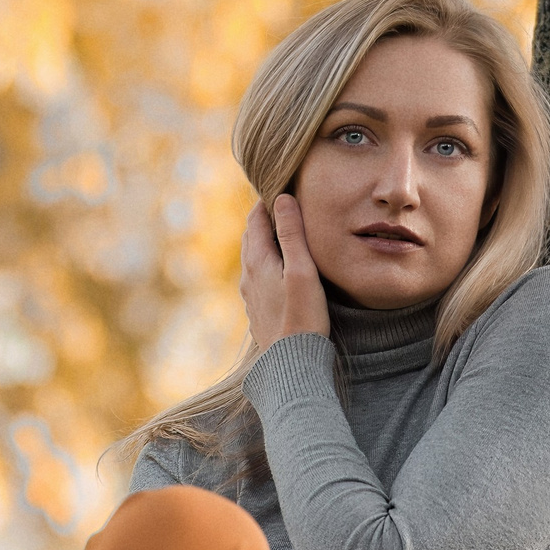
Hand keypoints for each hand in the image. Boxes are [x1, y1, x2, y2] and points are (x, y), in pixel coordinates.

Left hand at [239, 193, 330, 354]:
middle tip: (282, 203)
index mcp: (257, 262)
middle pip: (251, 238)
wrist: (291, 363)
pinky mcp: (258, 309)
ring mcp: (251, 295)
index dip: (267, 202)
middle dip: (264, 218)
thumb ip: (291, 233)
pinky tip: (280, 267)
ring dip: (265, 241)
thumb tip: (282, 199)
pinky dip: (267, 261)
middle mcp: (248, 276)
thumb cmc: (302, 316)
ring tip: (283, 230)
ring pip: (253, 258)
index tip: (280, 187)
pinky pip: (258, 276)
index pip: (256, 220)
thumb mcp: (301, 270)